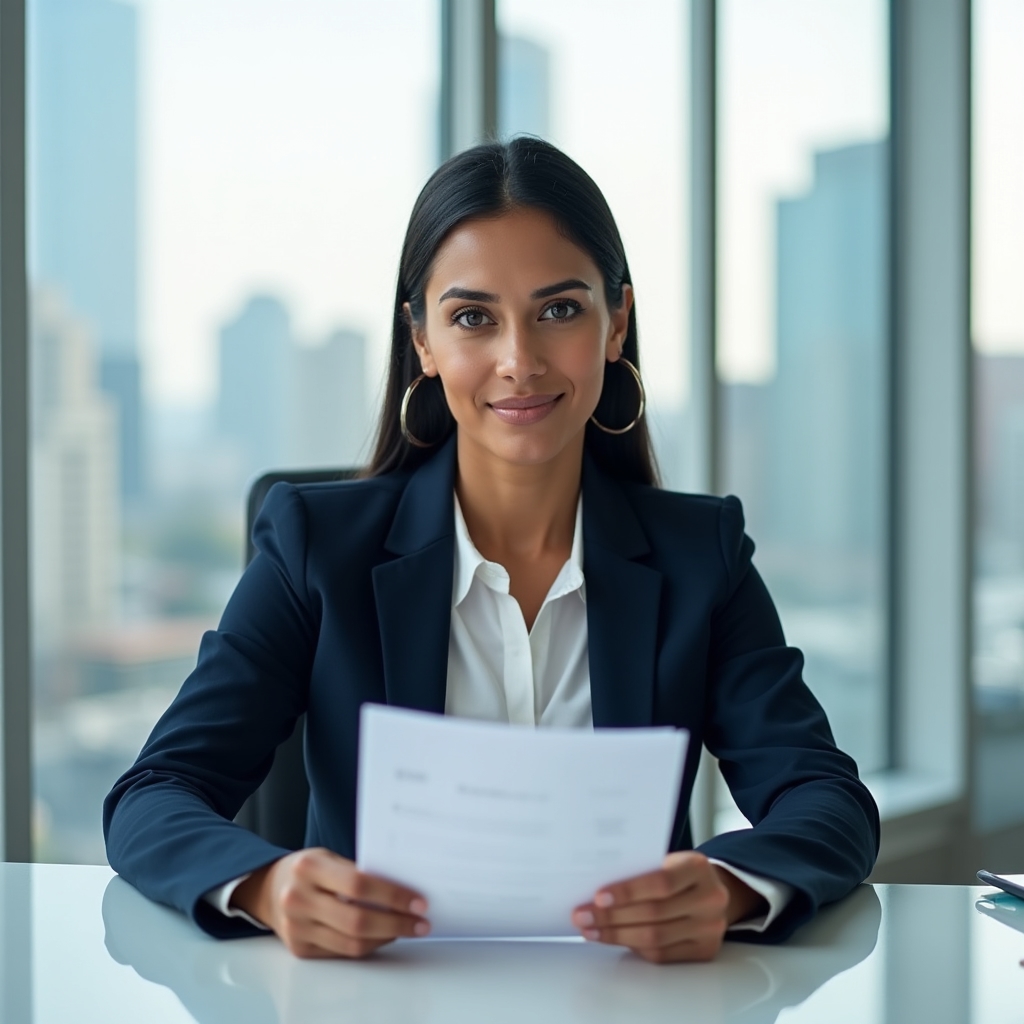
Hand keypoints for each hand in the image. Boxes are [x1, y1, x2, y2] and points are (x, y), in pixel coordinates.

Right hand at [231, 847, 429, 958]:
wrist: (269, 889)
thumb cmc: (309, 869)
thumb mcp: (328, 857)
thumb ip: (358, 871)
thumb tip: (404, 889)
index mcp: (309, 867)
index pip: (359, 884)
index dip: (392, 895)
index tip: (419, 901)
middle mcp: (298, 899)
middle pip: (357, 920)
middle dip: (396, 923)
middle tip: (421, 922)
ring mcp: (296, 928)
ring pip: (352, 943)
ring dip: (386, 938)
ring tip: (407, 929)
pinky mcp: (300, 949)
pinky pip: (343, 952)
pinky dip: (369, 946)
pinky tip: (384, 936)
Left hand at [571, 851, 765, 963]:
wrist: (711, 890)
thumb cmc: (678, 872)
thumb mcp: (667, 860)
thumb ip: (640, 870)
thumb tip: (595, 889)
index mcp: (698, 867)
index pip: (661, 882)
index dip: (628, 891)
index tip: (598, 896)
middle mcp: (710, 898)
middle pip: (654, 913)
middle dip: (612, 916)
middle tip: (583, 916)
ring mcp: (710, 928)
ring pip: (655, 938)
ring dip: (616, 935)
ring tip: (590, 930)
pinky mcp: (704, 951)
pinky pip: (661, 955)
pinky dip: (633, 947)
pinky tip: (613, 939)